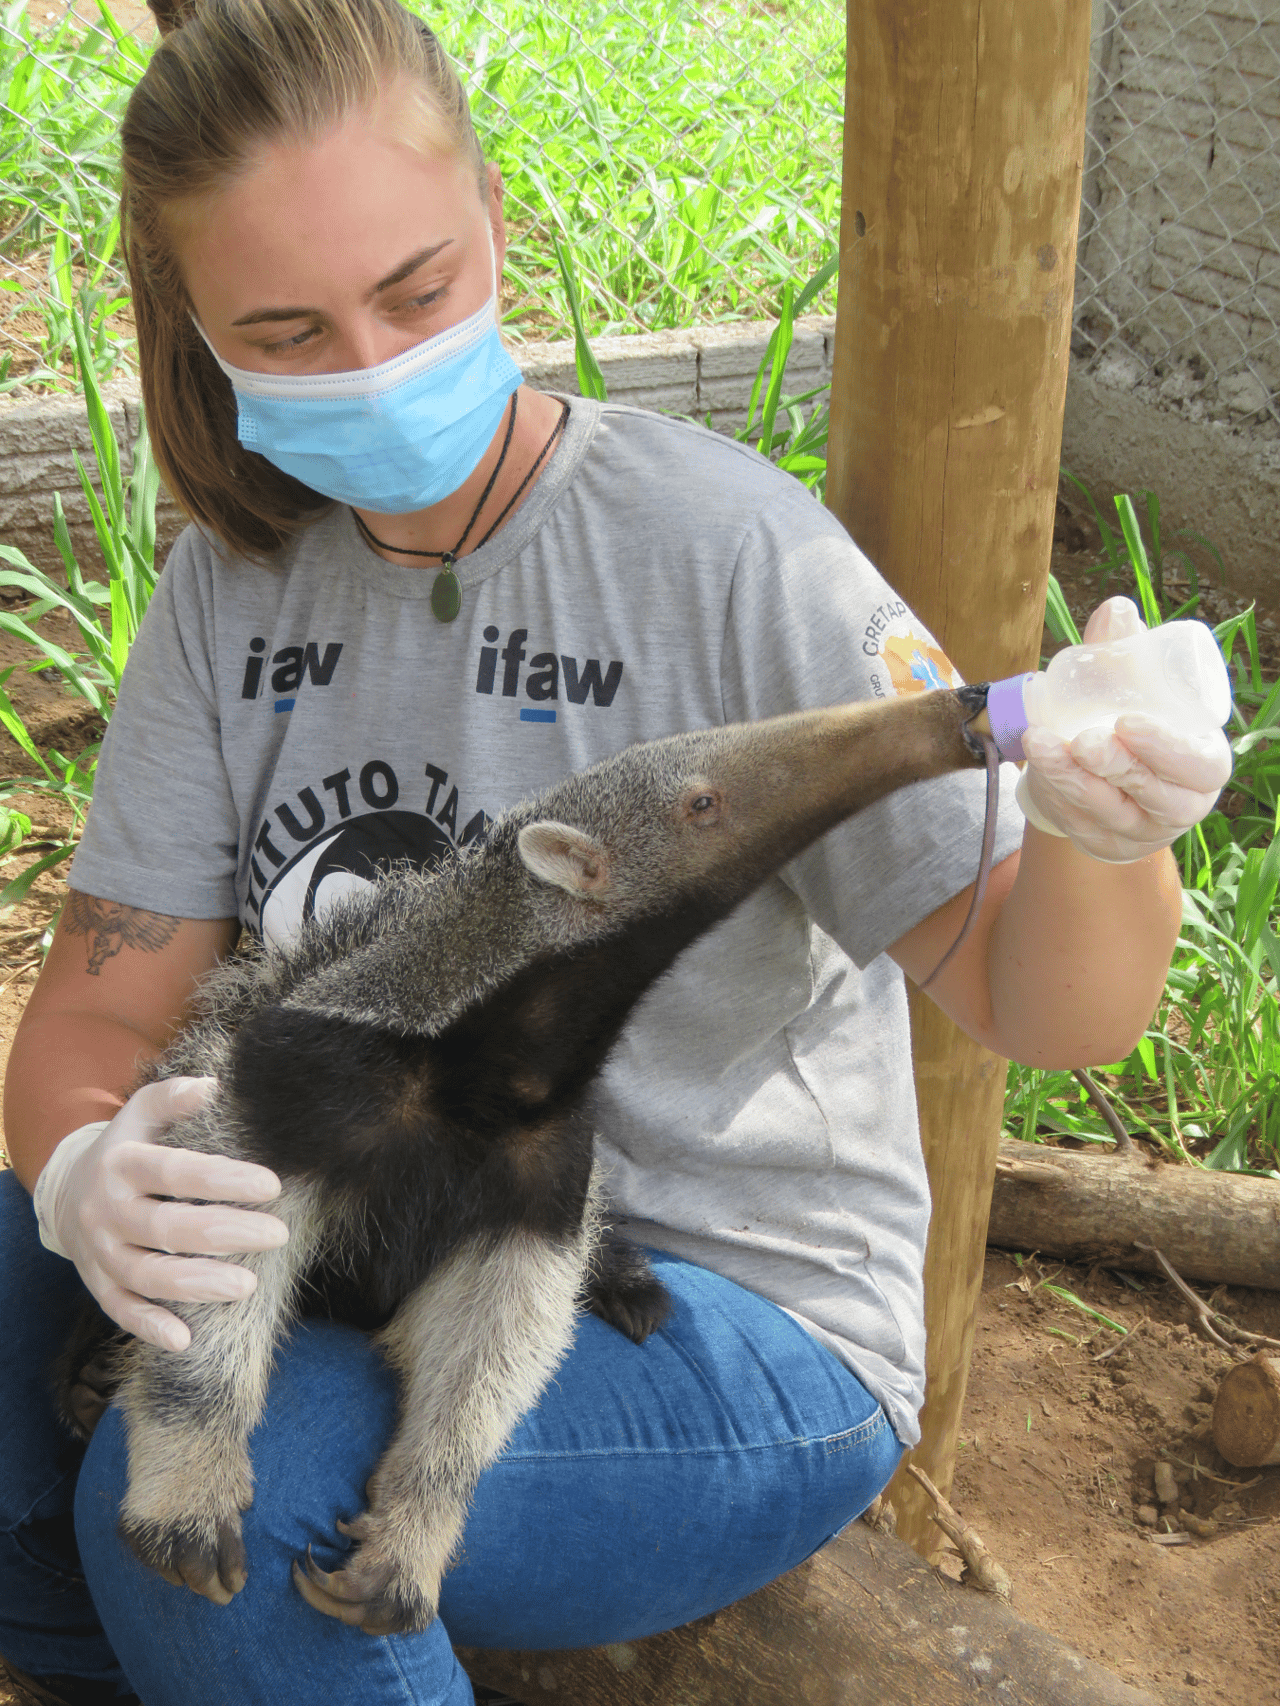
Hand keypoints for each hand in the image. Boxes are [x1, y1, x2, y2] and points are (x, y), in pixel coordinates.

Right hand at [33, 1076, 287, 1350]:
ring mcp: (100, 1251)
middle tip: (277, 1235)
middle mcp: (108, 1210)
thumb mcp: (140, 1114)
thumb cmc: (126, 1148)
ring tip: (247, 1285)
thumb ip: (173, 1098)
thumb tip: (214, 1085)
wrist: (67, 1192)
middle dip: (225, 1232)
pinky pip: (120, 1309)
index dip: (222, 1179)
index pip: (175, 1172)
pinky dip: (148, 1326)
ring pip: (146, 1274)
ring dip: (196, 1284)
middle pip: (166, 1228)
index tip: (273, 1185)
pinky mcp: (98, 1284)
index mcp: (123, 1164)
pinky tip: (185, 1338)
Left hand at [1017, 597, 1232, 863]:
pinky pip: (1079, 825)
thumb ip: (1123, 649)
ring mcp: (1142, 831)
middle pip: (1156, 796)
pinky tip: (1037, 767)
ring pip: (1110, 813)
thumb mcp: (1128, 683)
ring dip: (1071, 779)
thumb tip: (1116, 611)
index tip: (1128, 722)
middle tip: (1080, 739)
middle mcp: (1181, 804)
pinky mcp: (1104, 844)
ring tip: (1038, 743)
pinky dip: (1055, 794)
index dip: (1168, 749)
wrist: (1098, 765)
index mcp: (1204, 762)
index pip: (1200, 765)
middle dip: (1115, 767)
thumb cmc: (1126, 715)